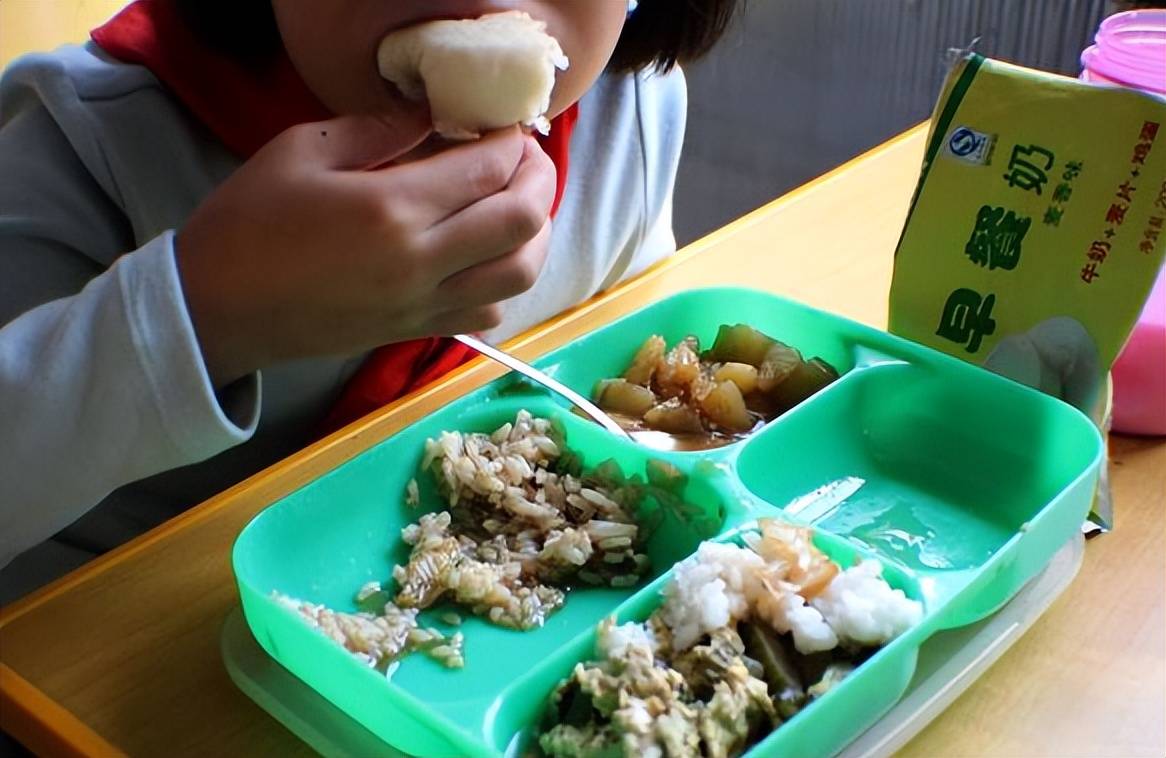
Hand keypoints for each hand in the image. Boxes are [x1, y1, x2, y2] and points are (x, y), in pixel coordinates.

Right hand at [176, 114, 555, 386]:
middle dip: (539, 180)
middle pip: (522, 222)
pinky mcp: (416, 331)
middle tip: (525, 159)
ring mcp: (423, 304)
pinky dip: (504, 282)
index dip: (512, 141)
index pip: (490, 169)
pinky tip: (485, 256)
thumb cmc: (249, 223)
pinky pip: (489, 311)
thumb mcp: (303, 150)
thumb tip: (434, 115)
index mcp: (392, 209)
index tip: (507, 126)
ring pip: (520, 274)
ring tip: (518, 206)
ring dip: (534, 234)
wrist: (218, 308)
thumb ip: (379, 128)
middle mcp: (420, 261)